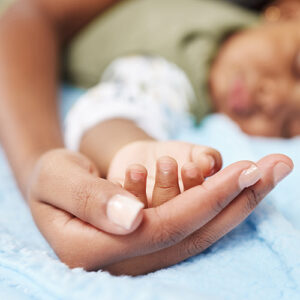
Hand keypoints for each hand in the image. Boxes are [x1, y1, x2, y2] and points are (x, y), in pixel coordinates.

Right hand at [28, 148, 292, 274]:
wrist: (53, 186)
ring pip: (198, 235)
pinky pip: (192, 230)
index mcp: (92, 251)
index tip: (246, 169)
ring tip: (268, 174)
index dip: (208, 198)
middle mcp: (121, 262)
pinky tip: (243, 190)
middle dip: (237, 200)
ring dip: (237, 204)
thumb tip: (132, 216)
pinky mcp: (149, 245)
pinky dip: (220, 208)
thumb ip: (88, 198)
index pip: (164, 226)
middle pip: (191, 233)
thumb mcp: (57, 177)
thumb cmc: (52, 178)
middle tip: (274, 168)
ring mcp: (138, 257)